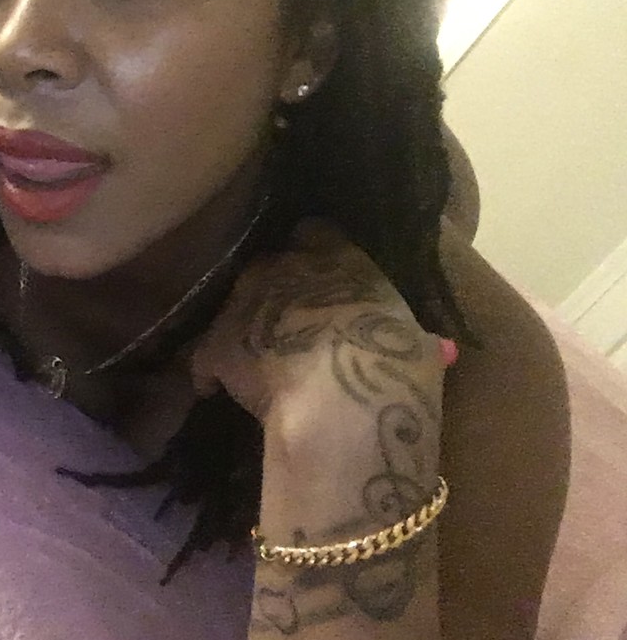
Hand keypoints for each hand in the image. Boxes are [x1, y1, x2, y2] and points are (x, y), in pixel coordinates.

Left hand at [191, 220, 449, 523]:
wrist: (342, 406)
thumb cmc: (395, 371)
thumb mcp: (418, 346)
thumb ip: (414, 336)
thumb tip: (435, 345)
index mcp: (339, 257)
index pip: (317, 233)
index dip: (316, 254)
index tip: (322, 277)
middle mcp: (286, 265)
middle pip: (270, 264)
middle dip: (275, 288)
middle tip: (288, 322)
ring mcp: (245, 301)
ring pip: (236, 304)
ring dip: (244, 324)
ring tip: (253, 356)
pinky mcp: (217, 342)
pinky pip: (205, 355)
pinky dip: (209, 370)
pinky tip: (213, 389)